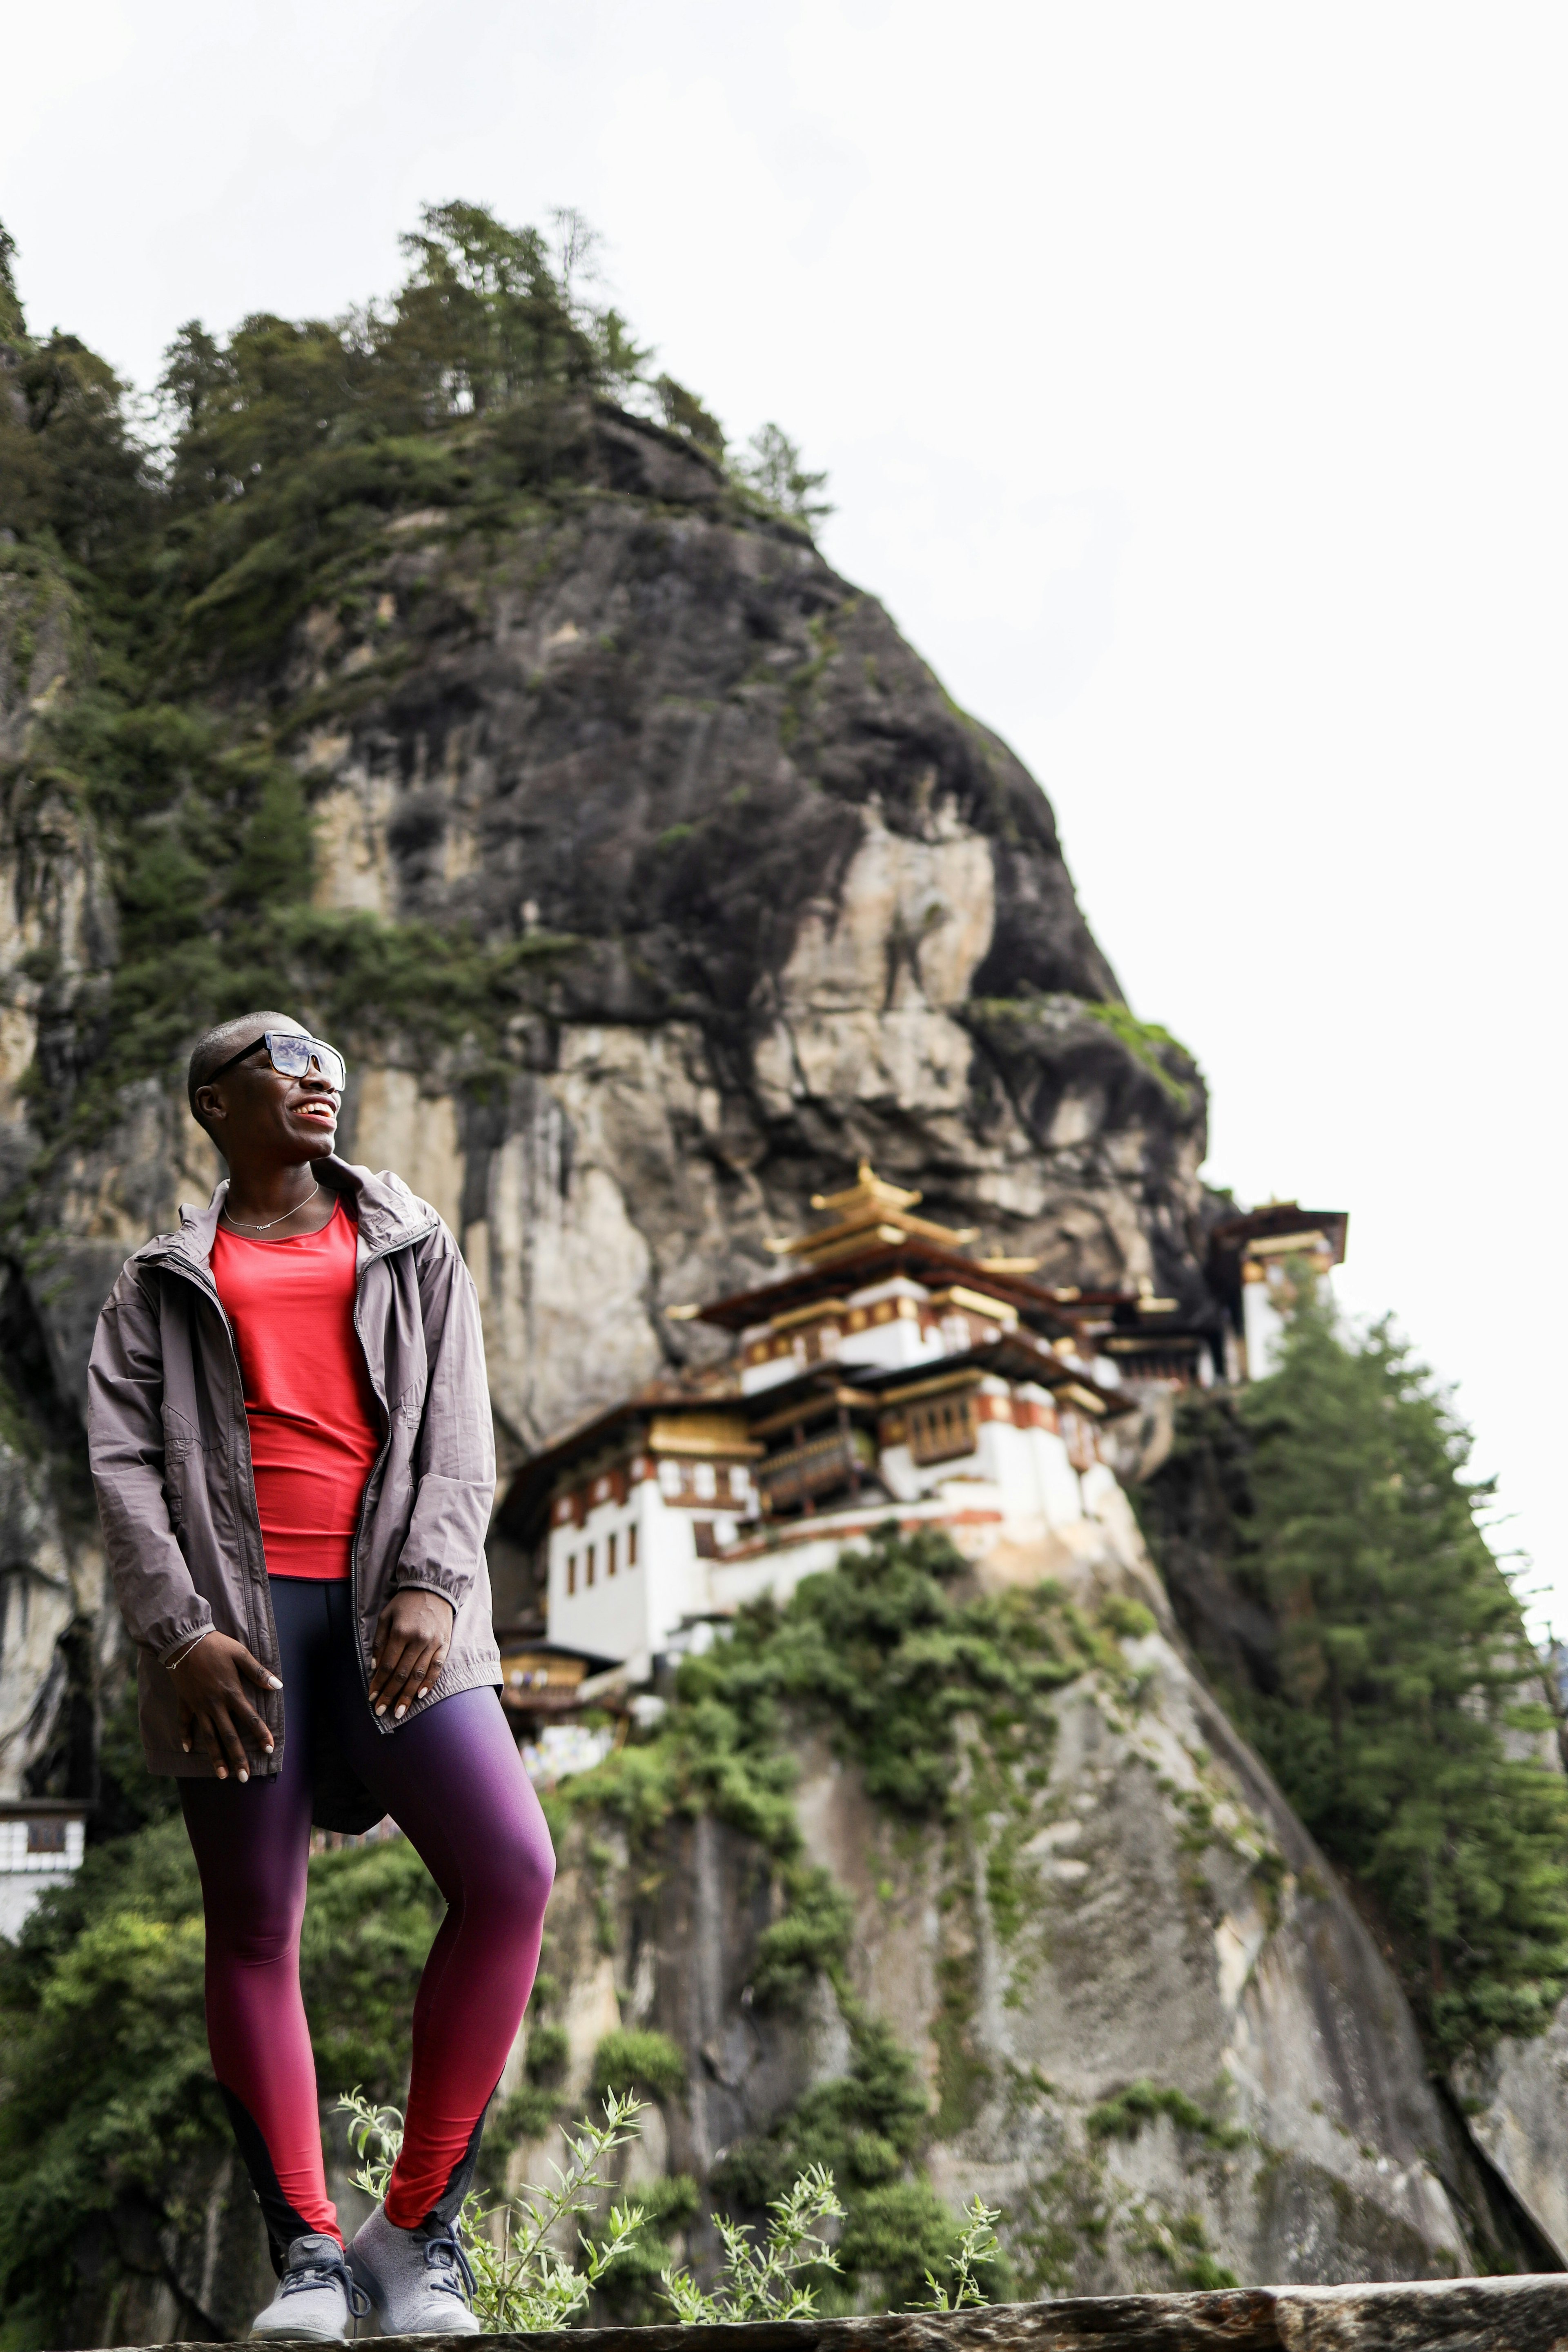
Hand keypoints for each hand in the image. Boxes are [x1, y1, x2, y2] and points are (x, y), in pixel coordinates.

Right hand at [173, 1632, 281, 1781]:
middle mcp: (215, 1704)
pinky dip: (186, 1737)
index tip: (270, 1749)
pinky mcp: (185, 1702)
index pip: (250, 1718)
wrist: (183, 1640)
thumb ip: (258, 1672)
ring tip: (222, 1775)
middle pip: (229, 1736)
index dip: (261, 1734)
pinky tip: (188, 1750)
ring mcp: (198, 1705)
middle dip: (238, 1758)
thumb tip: (277, 1686)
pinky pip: (185, 1723)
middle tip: (245, 1778)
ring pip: (208, 1737)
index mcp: (231, 1693)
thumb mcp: (240, 1654)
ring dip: (216, 1757)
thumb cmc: (215, 1645)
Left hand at [369, 1590, 454, 1719]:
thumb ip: (380, 1642)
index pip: (388, 1665)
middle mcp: (418, 1639)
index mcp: (400, 1632)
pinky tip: (421, 1696)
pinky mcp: (444, 1644)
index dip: (379, 1683)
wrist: (433, 1588)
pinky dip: (429, 1682)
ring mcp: (433, 1643)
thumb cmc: (405, 1603)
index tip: (371, 1698)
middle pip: (402, 1674)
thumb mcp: (386, 1616)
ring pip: (419, 1675)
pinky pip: (437, 1667)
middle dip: (390, 1695)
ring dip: (408, 1696)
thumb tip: (375, 1667)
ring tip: (399, 1712)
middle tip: (381, 1712)